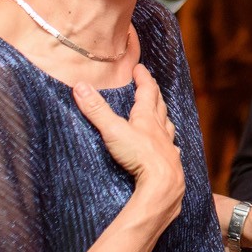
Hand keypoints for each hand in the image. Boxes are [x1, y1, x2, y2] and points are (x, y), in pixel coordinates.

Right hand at [73, 66, 184, 221]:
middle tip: (151, 85)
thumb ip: (97, 110)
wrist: (163, 183)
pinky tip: (171, 147)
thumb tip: (80, 86)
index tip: (139, 68)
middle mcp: (159, 128)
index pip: (147, 91)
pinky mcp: (170, 162)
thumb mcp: (113, 130)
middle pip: (159, 105)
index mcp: (147, 117)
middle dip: (154, 93)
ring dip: (163, 116)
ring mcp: (167, 145)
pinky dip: (170, 143)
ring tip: (162, 113)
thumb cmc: (139, 155)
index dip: (143, 78)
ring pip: (167, 125)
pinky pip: (171, 148)